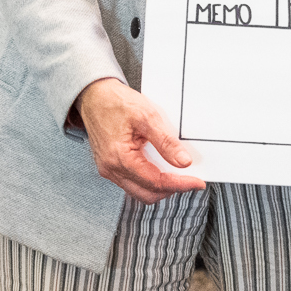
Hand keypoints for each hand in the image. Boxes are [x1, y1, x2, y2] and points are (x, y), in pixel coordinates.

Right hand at [74, 77, 204, 202]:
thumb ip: (166, 141)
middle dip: (171, 189)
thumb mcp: (147, 115)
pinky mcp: (110, 166)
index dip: (180, 184)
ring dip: (160, 185)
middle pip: (147, 194)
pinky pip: (132, 182)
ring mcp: (109, 169)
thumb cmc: (116, 102)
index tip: (197, 182)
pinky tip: (160, 167)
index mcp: (120, 158)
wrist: (94, 96)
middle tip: (189, 179)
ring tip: (176, 173)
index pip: (156, 182)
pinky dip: (149, 179)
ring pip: (139, 191)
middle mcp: (111, 169)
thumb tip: (183, 161)